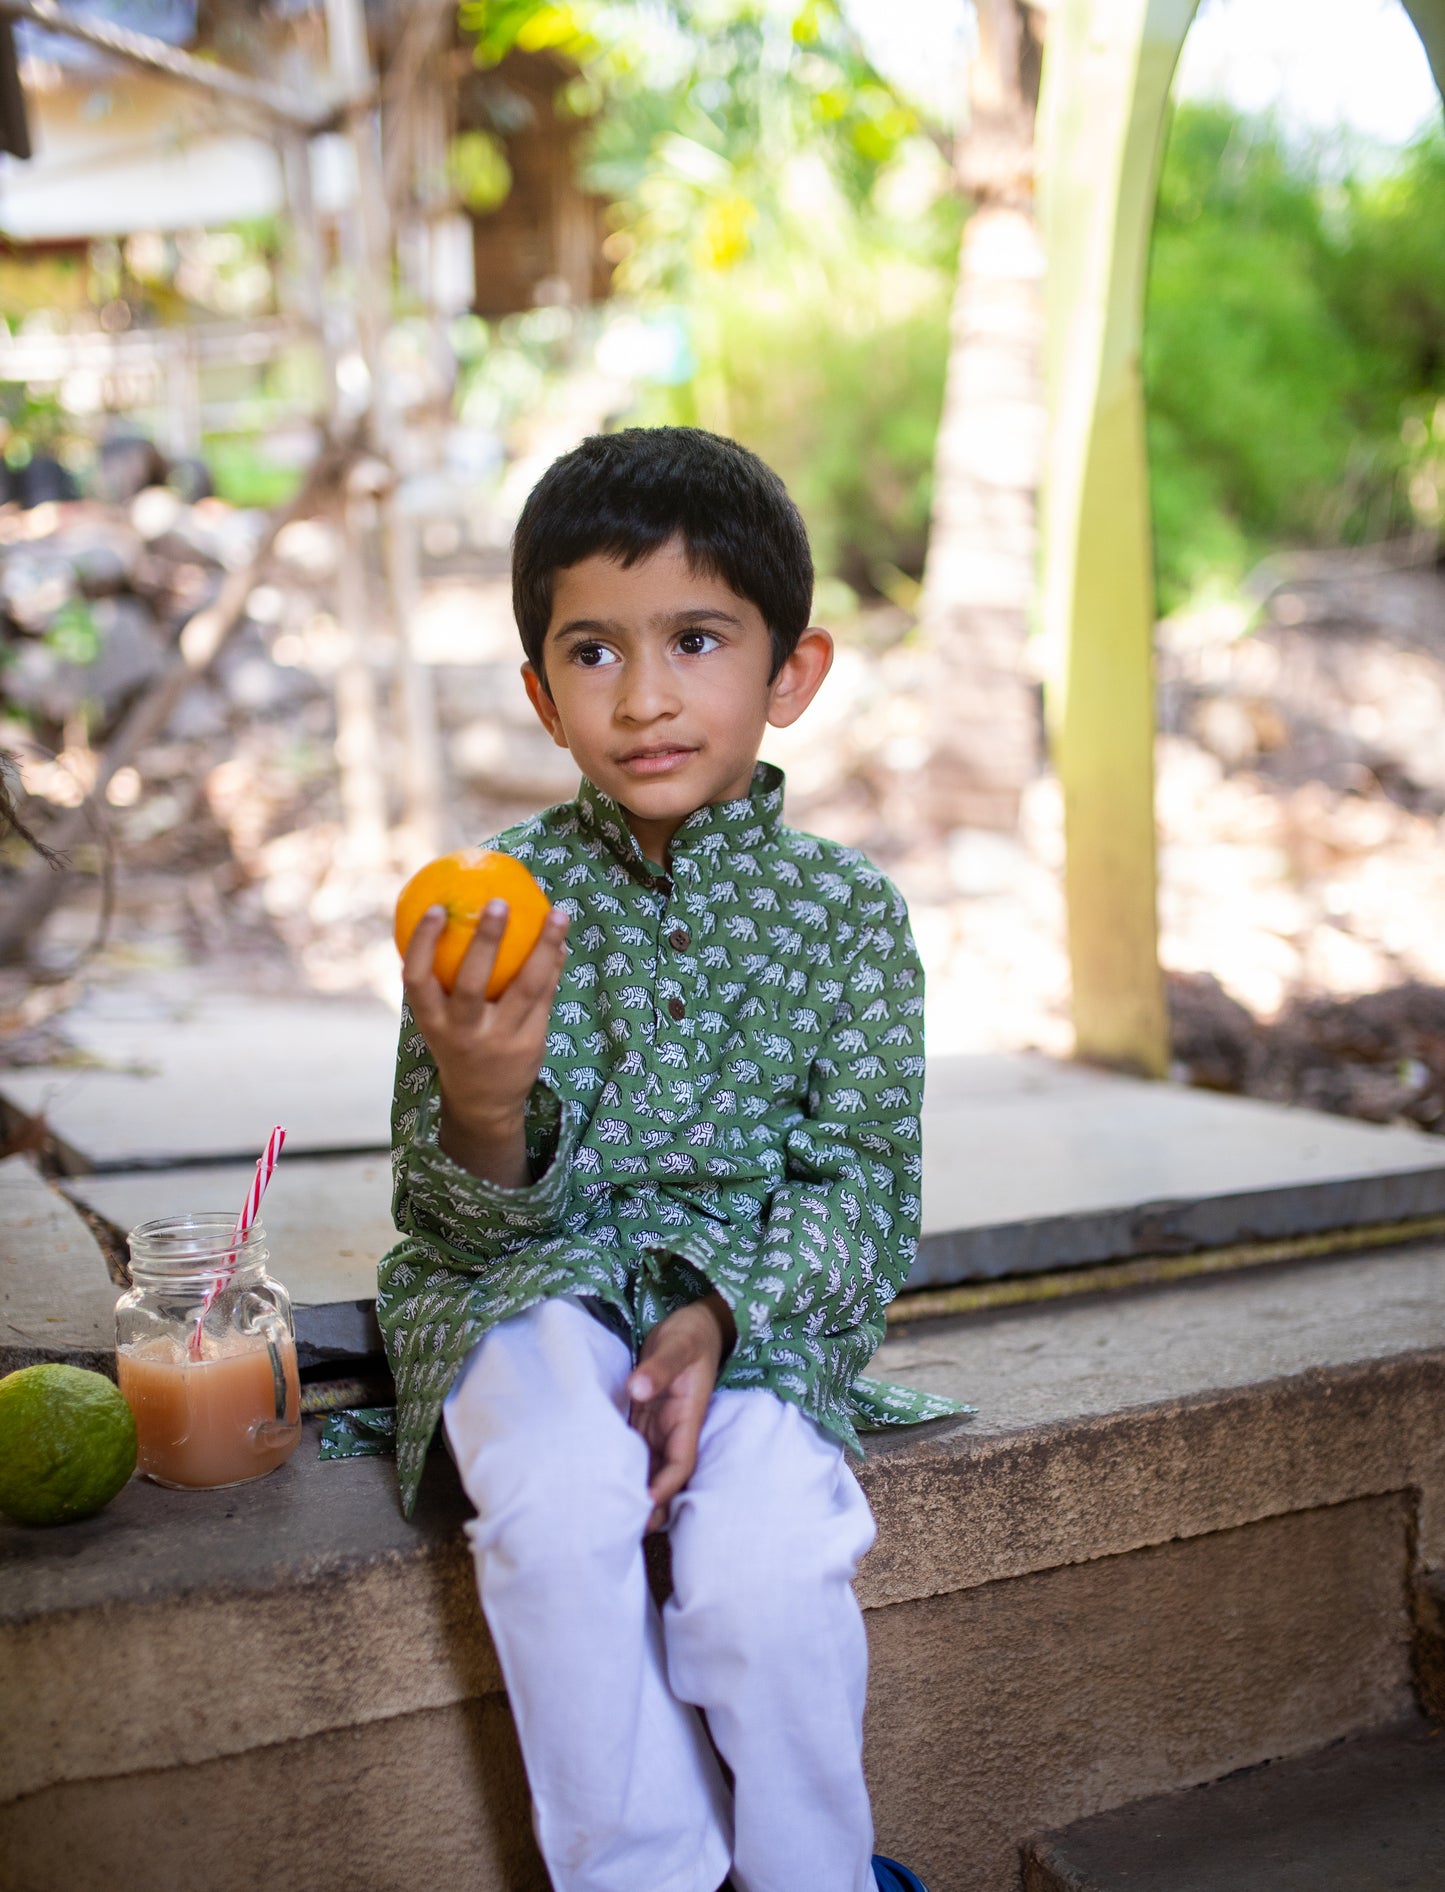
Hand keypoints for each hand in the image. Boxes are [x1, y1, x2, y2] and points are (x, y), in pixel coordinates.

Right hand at [402, 898, 569, 1185]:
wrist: (483, 1103)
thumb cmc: (458, 1042)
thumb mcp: (440, 1019)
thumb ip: (443, 980)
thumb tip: (461, 913)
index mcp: (432, 1022)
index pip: (417, 980)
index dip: (422, 944)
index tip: (436, 908)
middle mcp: (463, 1033)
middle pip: (472, 984)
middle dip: (485, 942)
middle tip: (499, 903)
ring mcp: (500, 1040)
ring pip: (526, 988)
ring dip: (544, 947)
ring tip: (557, 913)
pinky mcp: (531, 1044)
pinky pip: (546, 997)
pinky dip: (554, 966)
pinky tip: (561, 942)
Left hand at [626, 1294, 736, 1531]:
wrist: (691, 1324)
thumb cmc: (690, 1334)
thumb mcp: (678, 1345)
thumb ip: (659, 1366)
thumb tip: (638, 1387)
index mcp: (688, 1417)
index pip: (680, 1461)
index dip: (665, 1485)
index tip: (645, 1503)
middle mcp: (674, 1428)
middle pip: (664, 1475)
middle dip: (650, 1504)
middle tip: (623, 1530)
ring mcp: (658, 1425)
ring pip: (647, 1467)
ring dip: (634, 1491)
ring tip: (608, 1518)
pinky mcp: (644, 1417)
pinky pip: (633, 1450)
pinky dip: (622, 1468)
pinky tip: (602, 1484)